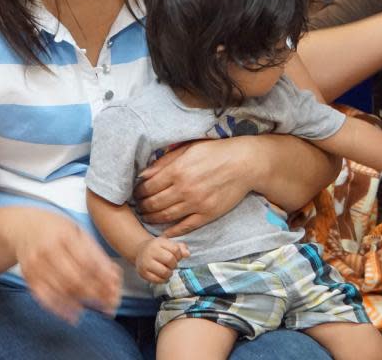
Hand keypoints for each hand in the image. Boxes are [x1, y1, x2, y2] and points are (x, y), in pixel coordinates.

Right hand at [6, 208, 122, 323]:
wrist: (24, 227)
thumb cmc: (58, 230)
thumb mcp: (79, 233)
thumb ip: (96, 254)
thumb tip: (114, 277)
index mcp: (65, 235)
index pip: (87, 261)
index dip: (102, 277)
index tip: (115, 288)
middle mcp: (48, 249)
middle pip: (74, 278)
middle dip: (94, 293)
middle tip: (110, 302)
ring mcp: (35, 264)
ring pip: (60, 290)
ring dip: (81, 303)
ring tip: (98, 309)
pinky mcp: (28, 276)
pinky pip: (44, 297)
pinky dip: (59, 309)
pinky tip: (73, 316)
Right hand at [134, 237, 189, 283]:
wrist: (140, 251)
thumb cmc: (158, 248)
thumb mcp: (168, 244)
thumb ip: (180, 248)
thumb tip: (187, 254)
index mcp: (158, 242)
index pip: (175, 249)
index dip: (179, 255)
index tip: (176, 257)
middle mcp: (150, 251)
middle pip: (170, 260)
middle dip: (174, 264)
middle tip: (171, 265)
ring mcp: (145, 263)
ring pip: (164, 272)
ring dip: (169, 273)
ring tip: (168, 271)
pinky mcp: (142, 273)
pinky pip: (157, 280)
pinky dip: (163, 280)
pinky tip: (163, 276)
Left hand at [135, 138, 253, 236]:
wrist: (244, 164)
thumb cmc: (216, 152)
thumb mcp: (189, 149)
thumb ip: (165, 162)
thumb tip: (143, 174)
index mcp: (177, 170)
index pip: (148, 186)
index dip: (138, 191)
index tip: (136, 193)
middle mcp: (184, 189)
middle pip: (153, 203)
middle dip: (142, 206)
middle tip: (139, 207)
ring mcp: (196, 204)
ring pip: (165, 216)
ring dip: (152, 219)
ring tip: (147, 217)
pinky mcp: (207, 214)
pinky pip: (184, 226)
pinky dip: (171, 231)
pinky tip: (164, 231)